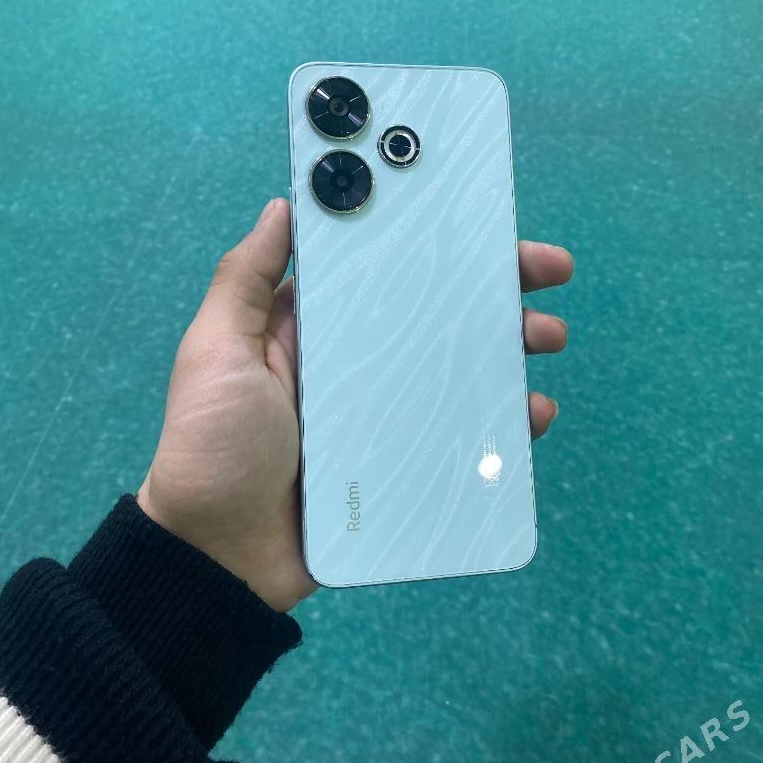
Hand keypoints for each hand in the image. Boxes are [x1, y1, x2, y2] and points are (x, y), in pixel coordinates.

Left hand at [138, 198, 571, 610]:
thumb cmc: (214, 444)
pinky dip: (504, 422)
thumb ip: (245, 279)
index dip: (432, 243)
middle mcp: (355, 363)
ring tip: (546, 339)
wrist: (219, 558)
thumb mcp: (217, 349)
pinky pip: (464, 433)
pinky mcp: (402, 464)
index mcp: (315, 328)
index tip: (483, 222)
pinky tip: (532, 415)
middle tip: (547, 270)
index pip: (384, 270)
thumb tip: (283, 203)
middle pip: (436, 313)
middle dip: (493, 287)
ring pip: (461, 368)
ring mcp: (383, 415)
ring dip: (509, 347)